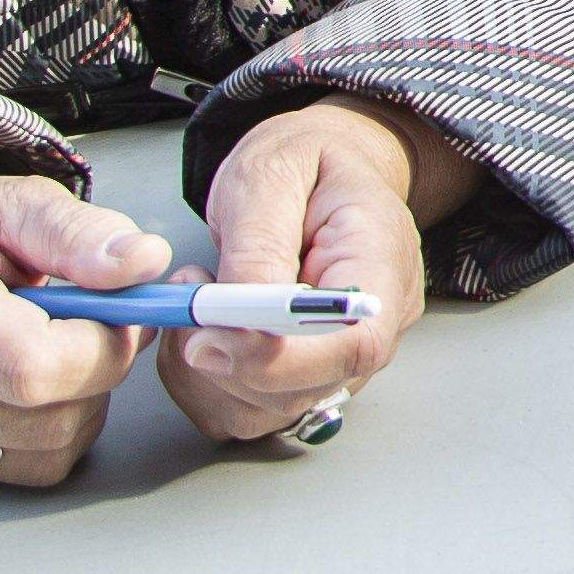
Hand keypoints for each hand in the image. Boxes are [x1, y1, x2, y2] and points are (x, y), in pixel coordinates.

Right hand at [0, 167, 161, 490]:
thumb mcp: (11, 201)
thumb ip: (80, 232)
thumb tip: (146, 264)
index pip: (32, 369)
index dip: (102, 349)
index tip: (118, 314)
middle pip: (46, 421)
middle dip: (95, 374)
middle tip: (86, 326)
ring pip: (43, 455)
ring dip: (76, 406)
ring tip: (46, 349)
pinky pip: (19, 472)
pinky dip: (43, 433)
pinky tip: (15, 385)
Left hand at [165, 93, 463, 444]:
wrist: (321, 164)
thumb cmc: (304, 162)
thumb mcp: (271, 174)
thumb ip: (257, 245)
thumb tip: (240, 317)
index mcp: (382, 262)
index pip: (355, 343)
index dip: (280, 359)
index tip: (208, 339)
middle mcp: (375, 323)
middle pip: (307, 388)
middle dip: (227, 360)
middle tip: (191, 292)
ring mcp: (343, 356)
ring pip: (269, 411)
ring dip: (208, 373)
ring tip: (200, 300)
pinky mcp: (306, 374)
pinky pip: (250, 408)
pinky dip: (206, 383)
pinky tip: (205, 329)